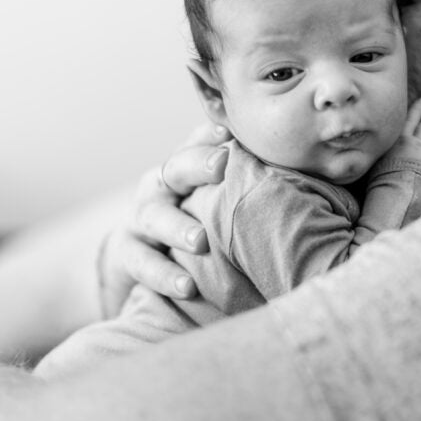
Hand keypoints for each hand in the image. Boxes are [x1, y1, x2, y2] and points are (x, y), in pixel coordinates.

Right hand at [97, 123, 230, 316]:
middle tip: (221, 166)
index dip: (210, 136)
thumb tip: (293, 171)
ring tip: (200, 241)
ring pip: (154, 216)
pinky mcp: (127, 254)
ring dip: (177, 227)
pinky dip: (164, 276)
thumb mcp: (208, 199)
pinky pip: (143, 263)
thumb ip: (240, 184)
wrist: (135, 259)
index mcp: (183, 169)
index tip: (229, 133)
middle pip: (175, 169)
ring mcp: (140, 219)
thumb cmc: (191, 222)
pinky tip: (187, 287)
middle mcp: (159, 187)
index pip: (195, 144)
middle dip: (198, 165)